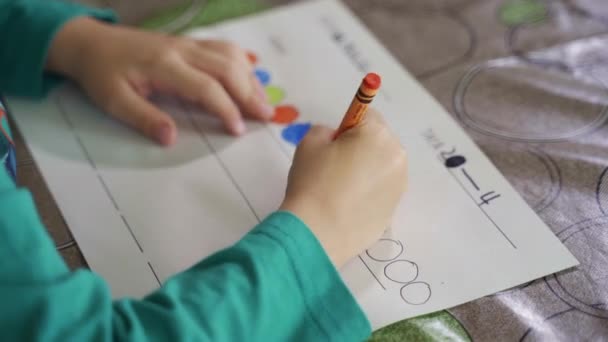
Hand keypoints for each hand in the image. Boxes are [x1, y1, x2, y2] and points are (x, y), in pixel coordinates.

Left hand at [46, 17, 272, 145]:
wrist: (91, 42)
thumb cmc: (102, 73)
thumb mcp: (113, 100)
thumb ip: (143, 118)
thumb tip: (171, 138)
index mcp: (164, 65)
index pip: (206, 86)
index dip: (226, 108)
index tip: (237, 130)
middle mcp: (182, 50)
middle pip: (227, 68)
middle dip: (249, 93)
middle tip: (266, 117)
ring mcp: (188, 44)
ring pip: (230, 55)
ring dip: (250, 78)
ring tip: (263, 102)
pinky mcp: (189, 43)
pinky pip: (224, 48)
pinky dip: (242, 63)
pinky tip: (250, 78)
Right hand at [280, 109, 407, 266]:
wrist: (317, 232)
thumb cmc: (313, 181)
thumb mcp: (310, 143)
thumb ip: (326, 131)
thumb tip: (337, 139)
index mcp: (378, 135)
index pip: (367, 114)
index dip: (347, 126)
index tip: (333, 144)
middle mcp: (397, 157)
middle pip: (379, 141)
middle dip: (361, 147)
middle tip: (334, 167)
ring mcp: (399, 186)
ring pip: (382, 167)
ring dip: (367, 170)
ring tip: (341, 190)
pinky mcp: (394, 210)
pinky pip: (381, 191)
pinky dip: (368, 193)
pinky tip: (348, 206)